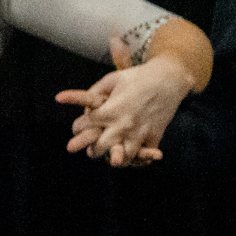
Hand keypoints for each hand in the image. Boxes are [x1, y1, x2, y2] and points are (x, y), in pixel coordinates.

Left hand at [56, 42, 193, 165]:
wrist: (169, 79)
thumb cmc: (138, 76)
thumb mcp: (112, 79)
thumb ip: (92, 92)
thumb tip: (65, 97)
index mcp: (109, 110)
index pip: (84, 126)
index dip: (77, 128)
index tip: (78, 128)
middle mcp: (122, 124)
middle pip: (99, 147)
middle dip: (93, 149)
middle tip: (91, 149)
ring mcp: (139, 132)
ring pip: (122, 156)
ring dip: (114, 158)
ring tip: (111, 157)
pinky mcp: (154, 135)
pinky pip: (144, 155)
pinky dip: (138, 159)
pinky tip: (132, 156)